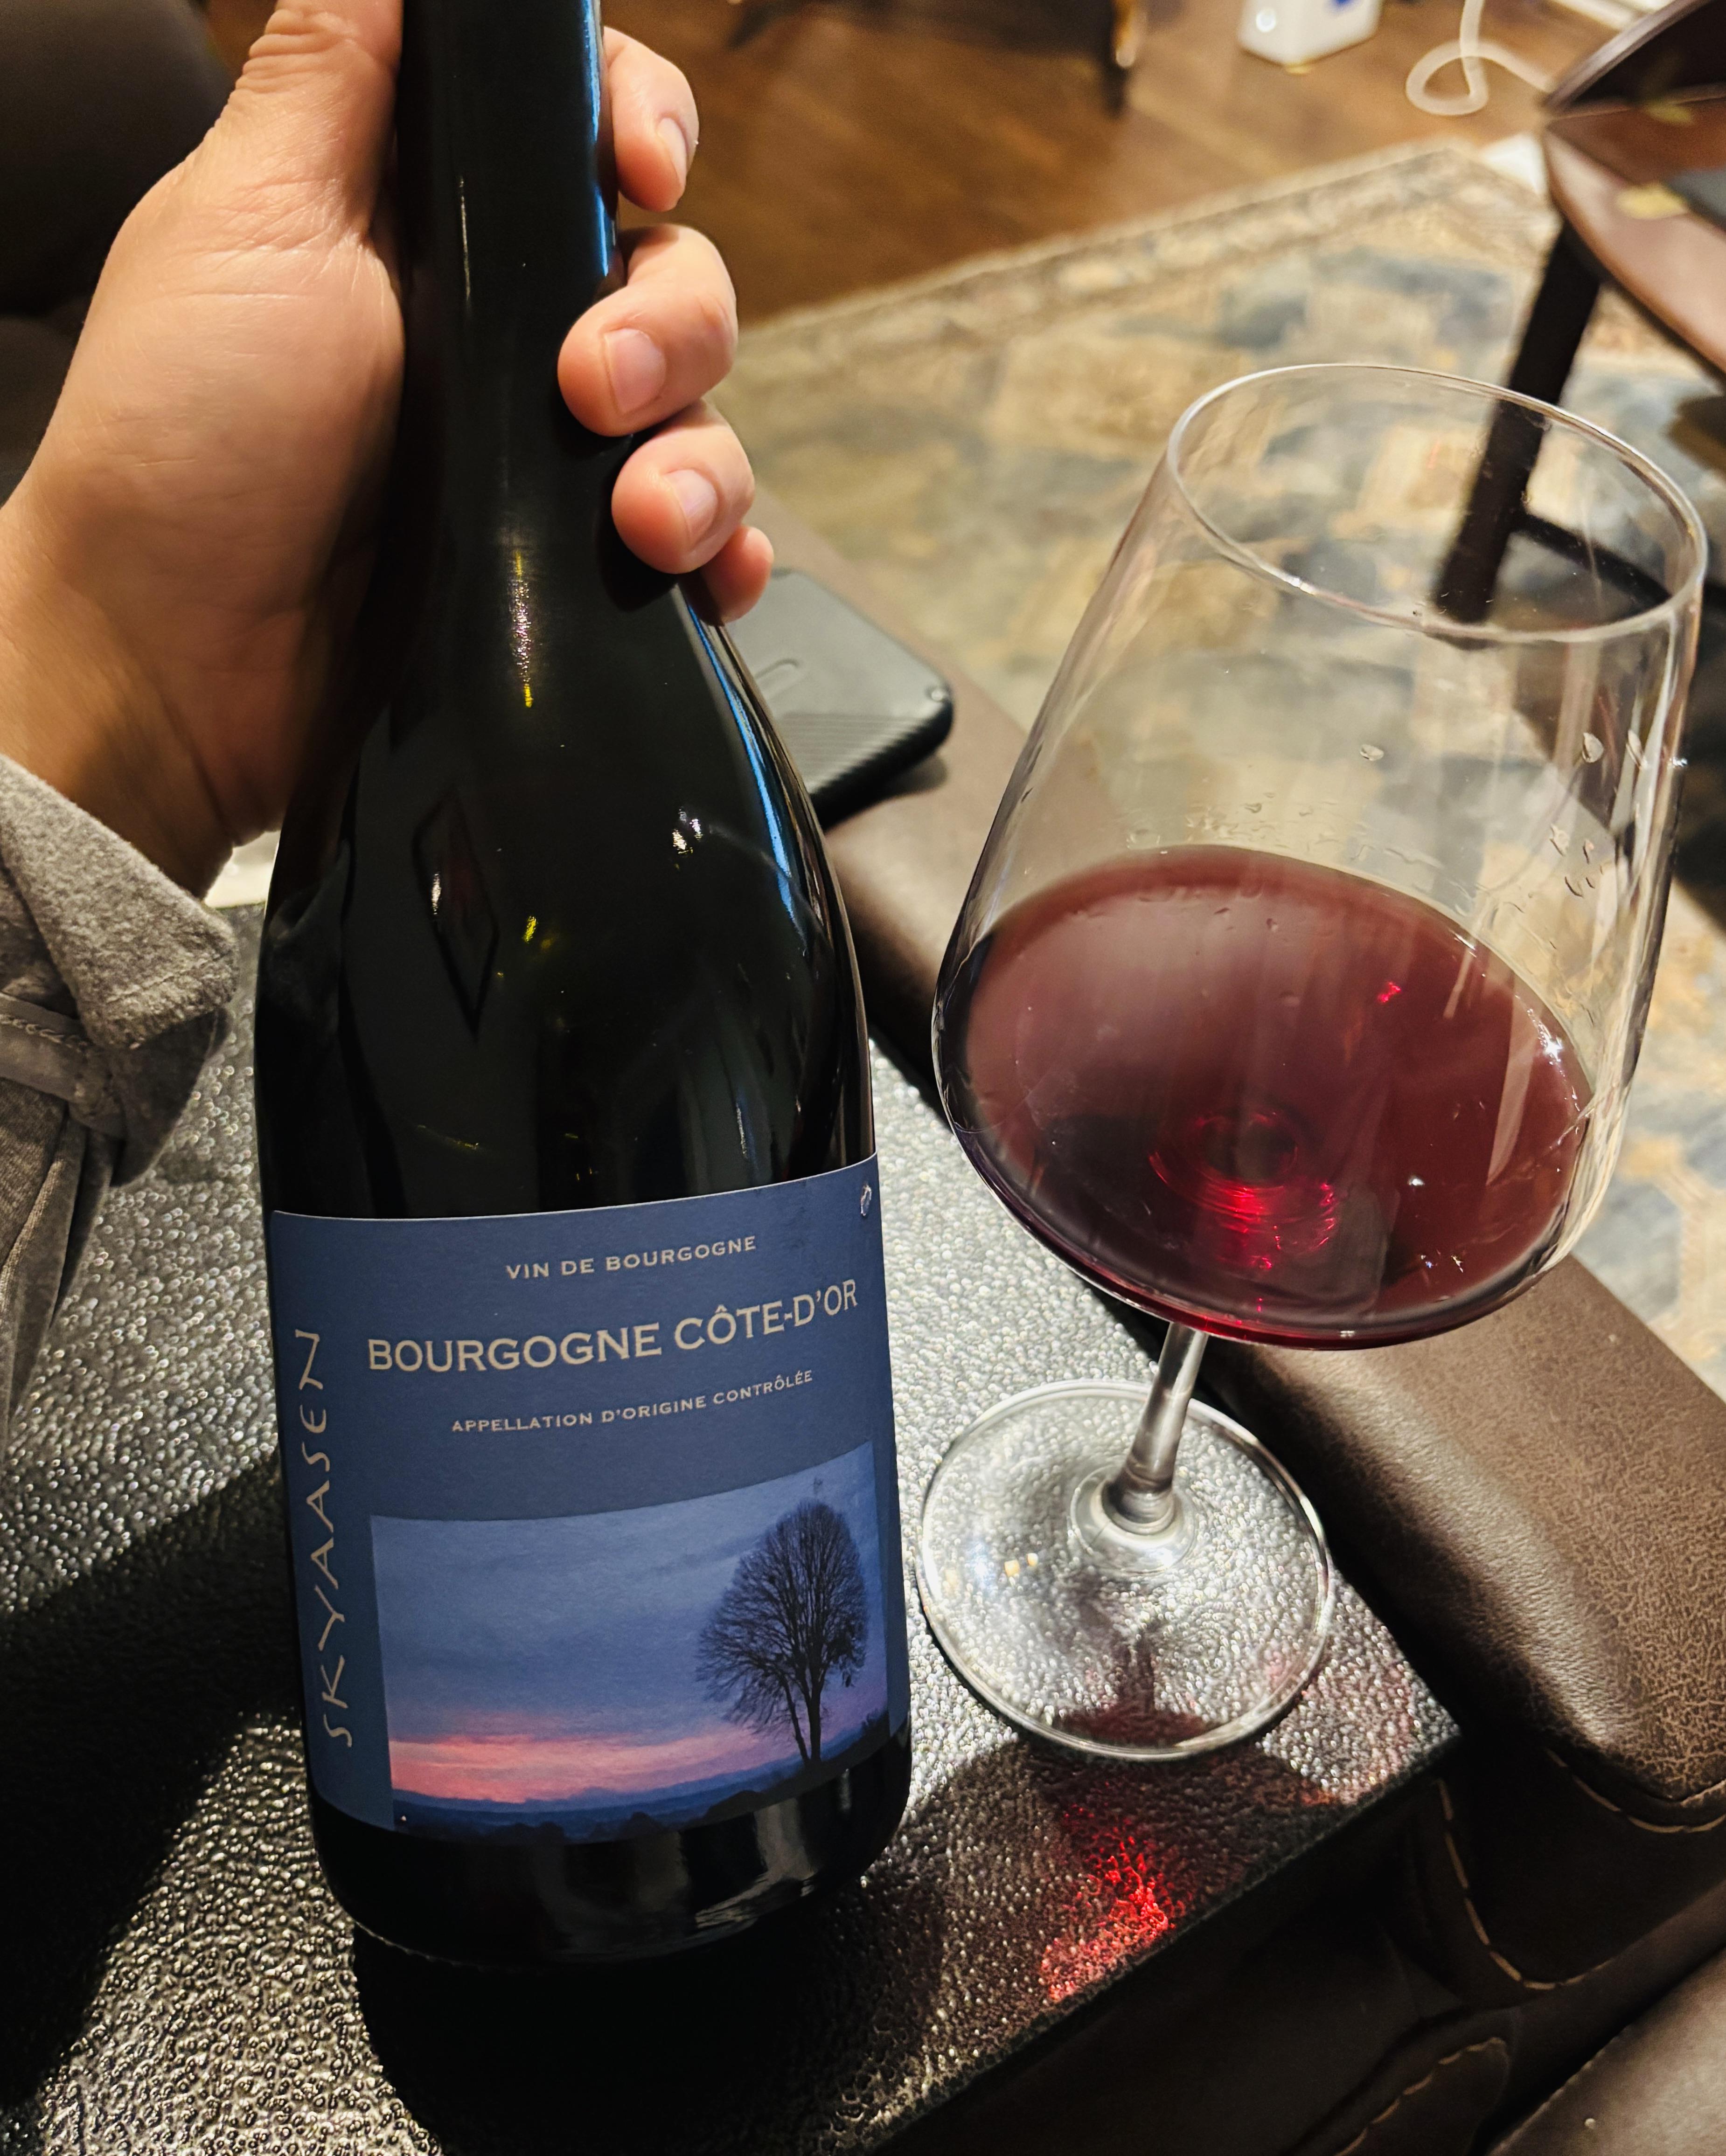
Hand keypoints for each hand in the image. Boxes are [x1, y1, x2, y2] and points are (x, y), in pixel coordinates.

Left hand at [0, 5, 770, 892]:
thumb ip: (330, 75)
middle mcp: (500, 338)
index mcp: (429, 227)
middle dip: (672, 324)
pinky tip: (702, 580)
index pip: (582, 138)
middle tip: (593, 392)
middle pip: (673, 279)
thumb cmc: (187, 440)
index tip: (639, 172)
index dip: (640, 130)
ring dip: (702, 463)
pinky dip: (725, 561)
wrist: (176, 673)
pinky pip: (701, 555)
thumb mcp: (243, 217)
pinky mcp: (568, 584)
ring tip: (641, 524)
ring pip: (702, 422)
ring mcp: (541, 470)